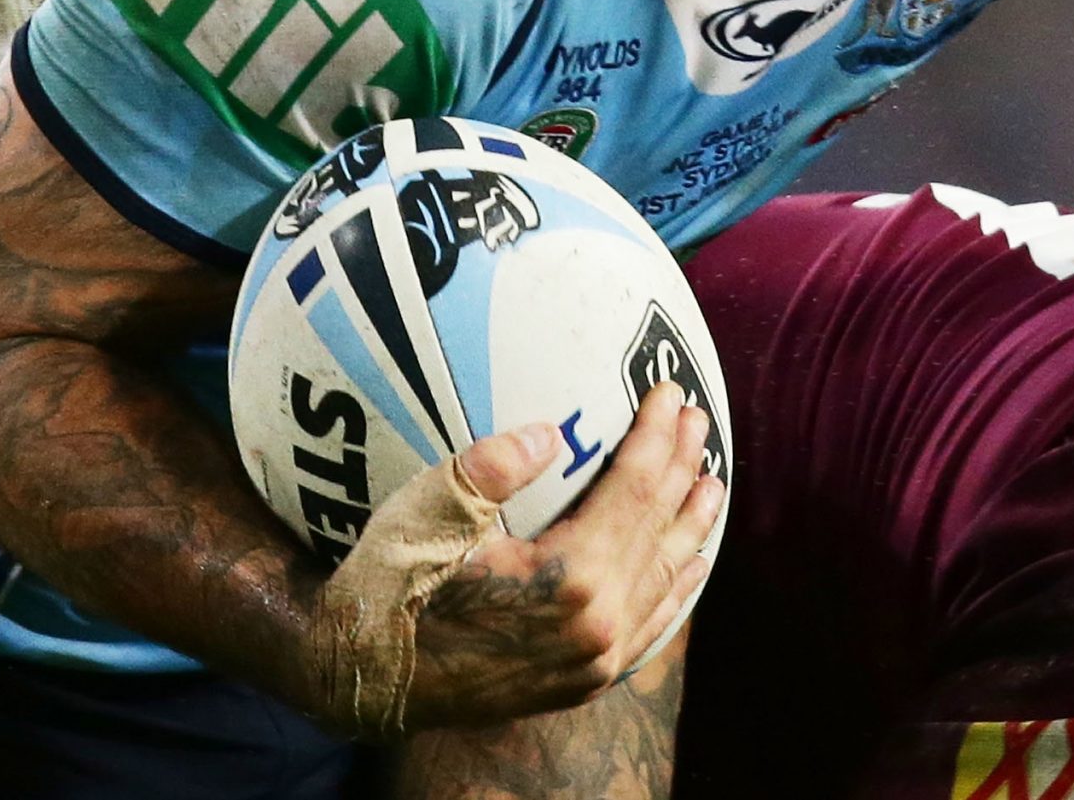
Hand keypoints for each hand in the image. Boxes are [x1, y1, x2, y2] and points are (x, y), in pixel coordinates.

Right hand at [307, 381, 723, 740]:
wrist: (362, 679)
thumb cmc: (389, 590)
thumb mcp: (425, 515)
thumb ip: (489, 469)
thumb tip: (545, 435)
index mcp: (569, 580)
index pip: (633, 489)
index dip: (654, 436)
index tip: (669, 392)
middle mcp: (596, 625)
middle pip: (655, 527)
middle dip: (680, 466)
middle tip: (695, 416)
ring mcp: (595, 660)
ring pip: (661, 576)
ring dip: (689, 523)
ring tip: (712, 480)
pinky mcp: (583, 681)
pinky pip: (648, 625)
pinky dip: (675, 587)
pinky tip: (691, 564)